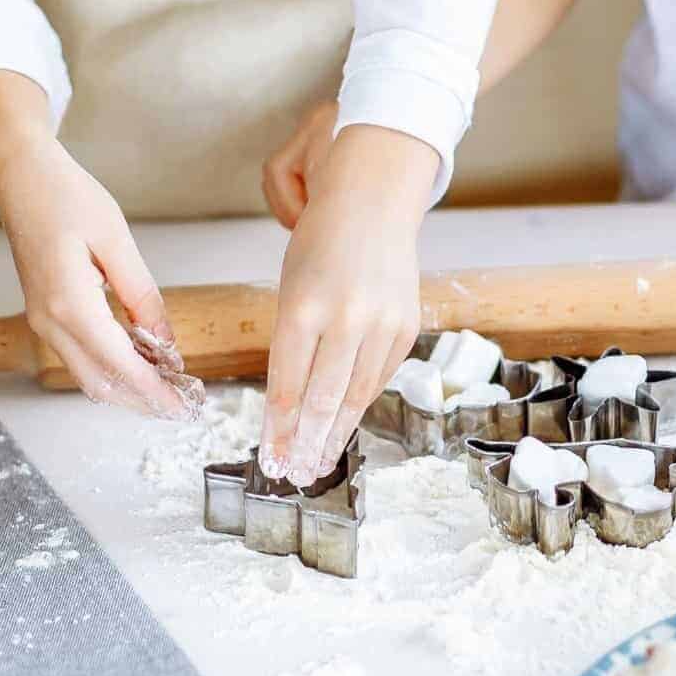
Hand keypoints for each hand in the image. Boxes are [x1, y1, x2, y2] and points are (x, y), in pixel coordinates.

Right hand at [0, 71, 196, 418]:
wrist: (22, 175)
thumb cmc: (68, 198)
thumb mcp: (118, 243)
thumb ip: (143, 297)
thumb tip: (166, 342)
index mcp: (70, 303)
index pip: (120, 365)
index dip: (154, 391)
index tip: (183, 407)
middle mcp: (49, 321)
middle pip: (101, 383)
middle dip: (143, 401)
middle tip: (183, 407)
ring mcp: (42, 320)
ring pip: (88, 375)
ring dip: (128, 388)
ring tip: (169, 390)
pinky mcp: (45, 314)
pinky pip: (80, 356)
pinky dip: (112, 369)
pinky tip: (142, 363)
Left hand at [259, 123, 438, 485]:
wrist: (374, 202)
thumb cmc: (322, 242)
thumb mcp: (290, 286)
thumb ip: (288, 343)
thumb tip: (287, 405)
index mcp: (305, 305)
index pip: (287, 382)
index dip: (278, 426)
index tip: (270, 455)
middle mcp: (346, 317)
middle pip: (323, 398)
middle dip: (306, 442)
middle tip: (293, 473)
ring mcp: (381, 324)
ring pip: (356, 395)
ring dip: (335, 434)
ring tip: (319, 462)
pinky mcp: (405, 329)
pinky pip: (378, 377)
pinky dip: (360, 403)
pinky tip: (345, 425)